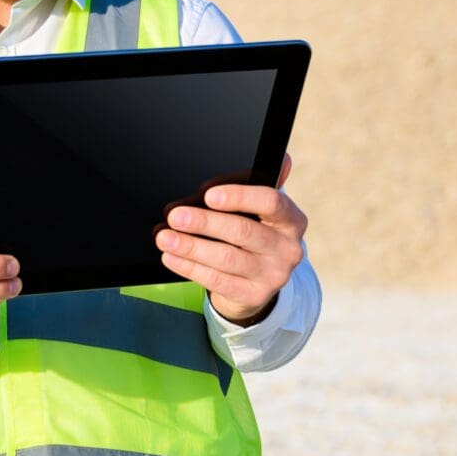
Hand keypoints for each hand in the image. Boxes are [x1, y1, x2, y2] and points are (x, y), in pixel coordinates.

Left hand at [156, 154, 307, 325]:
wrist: (259, 280)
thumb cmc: (254, 234)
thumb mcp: (259, 211)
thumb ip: (258, 185)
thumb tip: (283, 159)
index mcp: (292, 220)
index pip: (271, 202)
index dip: (239, 196)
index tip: (208, 194)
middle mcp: (288, 248)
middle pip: (243, 231)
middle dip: (204, 222)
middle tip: (175, 216)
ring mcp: (273, 275)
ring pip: (226, 258)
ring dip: (190, 246)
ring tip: (165, 237)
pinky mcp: (254, 295)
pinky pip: (216, 280)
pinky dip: (189, 266)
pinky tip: (171, 256)